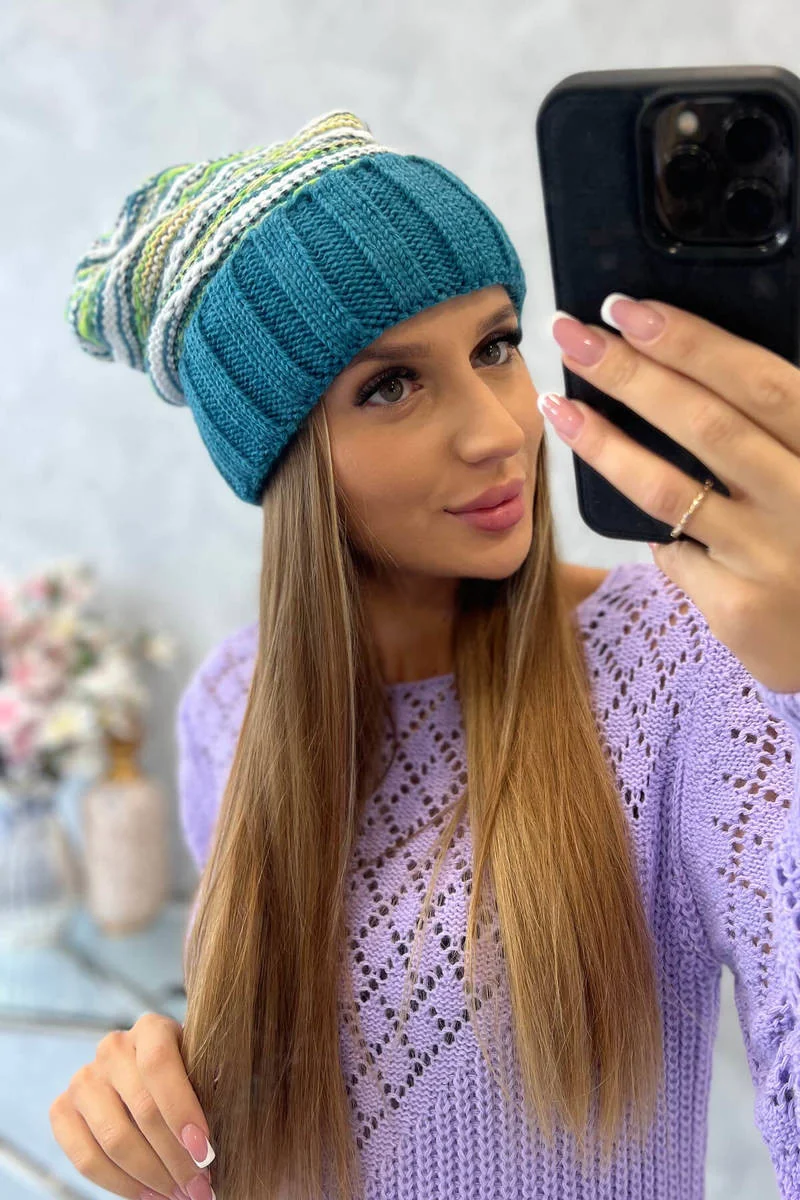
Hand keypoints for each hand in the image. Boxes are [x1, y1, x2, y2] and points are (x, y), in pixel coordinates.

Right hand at [49, 1012, 214, 1199]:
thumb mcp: (204, 1070)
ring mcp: (83, 1079)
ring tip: (179, 1194)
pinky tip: (149, 1194)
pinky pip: (85, 1158)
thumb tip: (212, 1141)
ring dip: (151, 1176)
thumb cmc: (188, 1077)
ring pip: (114, 1138)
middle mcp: (112, 1048)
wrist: (150, 1081)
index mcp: (151, 1028)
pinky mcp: (62, 1110)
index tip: (205, 1152)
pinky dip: (119, 1184)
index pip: (160, 1064)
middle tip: (200, 1187)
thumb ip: (211, 1090)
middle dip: (175, 1158)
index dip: (181, 1110)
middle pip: (142, 1109)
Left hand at [539, 293, 799, 694]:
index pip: (760, 383)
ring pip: (668, 489)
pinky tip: (640, 518)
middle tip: (570, 335)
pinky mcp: (740, 608)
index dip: (692, 342)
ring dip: (604, 442)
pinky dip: (655, 532)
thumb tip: (688, 363)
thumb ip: (776, 428)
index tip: (627, 309)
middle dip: (630, 374)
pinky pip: (674, 553)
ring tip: (556, 405)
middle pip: (706, 425)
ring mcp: (772, 558)